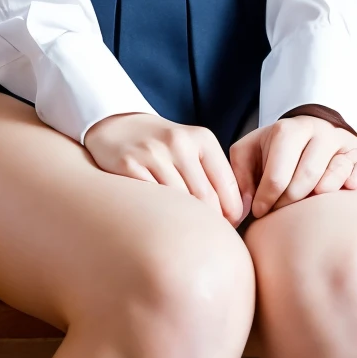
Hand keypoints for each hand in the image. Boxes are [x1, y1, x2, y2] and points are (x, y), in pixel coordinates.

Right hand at [84, 111, 245, 224]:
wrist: (116, 125)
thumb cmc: (163, 147)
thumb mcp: (193, 149)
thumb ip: (216, 177)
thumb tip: (240, 217)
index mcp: (202, 138)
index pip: (229, 191)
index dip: (232, 217)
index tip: (225, 226)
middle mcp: (178, 142)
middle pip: (207, 202)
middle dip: (209, 223)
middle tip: (203, 232)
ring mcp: (151, 152)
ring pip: (181, 204)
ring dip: (182, 221)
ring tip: (180, 226)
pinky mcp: (128, 164)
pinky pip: (153, 201)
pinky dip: (158, 213)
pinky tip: (157, 214)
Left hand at [229, 107, 356, 218]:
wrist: (311, 129)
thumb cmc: (276, 149)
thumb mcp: (250, 151)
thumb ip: (240, 175)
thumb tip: (244, 208)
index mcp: (288, 129)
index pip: (277, 175)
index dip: (266, 199)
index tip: (259, 212)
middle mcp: (318, 131)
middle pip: (306, 177)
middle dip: (290, 202)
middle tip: (280, 212)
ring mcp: (342, 142)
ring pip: (334, 175)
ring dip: (318, 197)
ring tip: (306, 204)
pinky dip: (351, 184)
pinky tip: (342, 191)